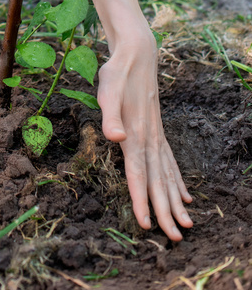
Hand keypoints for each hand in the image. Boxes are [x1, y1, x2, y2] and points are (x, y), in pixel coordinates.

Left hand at [97, 32, 192, 241]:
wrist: (137, 54)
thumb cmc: (117, 73)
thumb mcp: (106, 90)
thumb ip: (109, 115)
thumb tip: (115, 137)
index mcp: (135, 134)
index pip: (138, 173)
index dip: (141, 200)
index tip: (148, 225)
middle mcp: (149, 139)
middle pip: (157, 181)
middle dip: (165, 211)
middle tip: (176, 239)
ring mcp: (156, 135)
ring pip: (168, 175)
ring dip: (175, 200)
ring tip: (186, 225)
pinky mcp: (157, 131)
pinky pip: (170, 162)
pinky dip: (178, 181)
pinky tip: (184, 196)